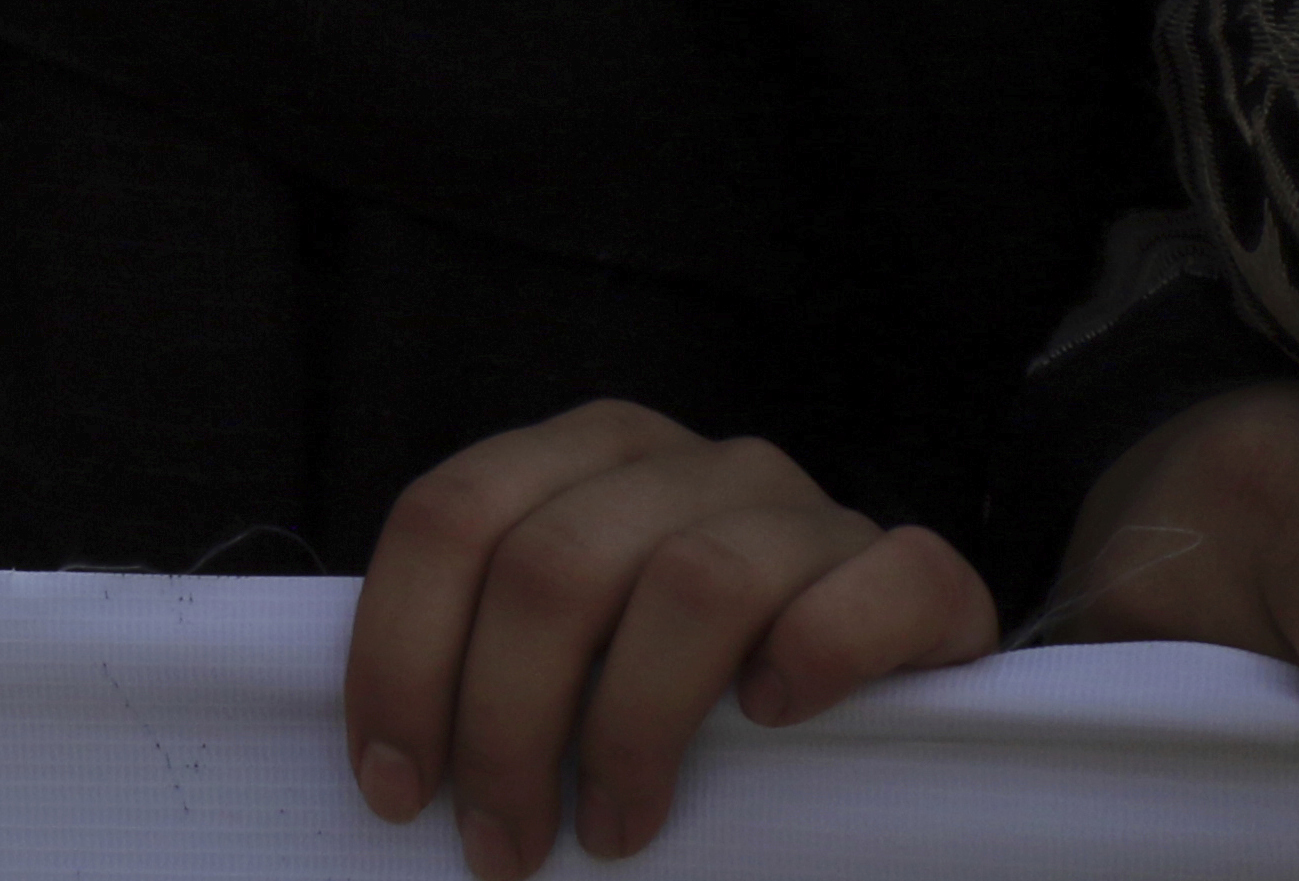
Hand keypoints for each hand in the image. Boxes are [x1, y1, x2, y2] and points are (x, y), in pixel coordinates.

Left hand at [347, 402, 993, 872]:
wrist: (878, 682)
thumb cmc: (688, 686)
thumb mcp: (574, 654)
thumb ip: (491, 657)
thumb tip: (385, 762)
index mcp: (586, 456)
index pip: (451, 517)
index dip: (403, 656)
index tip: (397, 787)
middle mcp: (690, 462)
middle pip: (554, 564)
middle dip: (504, 724)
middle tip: (502, 844)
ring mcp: (806, 508)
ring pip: (692, 582)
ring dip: (630, 729)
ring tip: (613, 832)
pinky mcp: (914, 569)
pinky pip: (870, 585)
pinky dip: (813, 657)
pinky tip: (774, 722)